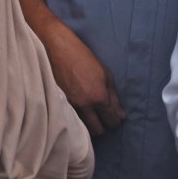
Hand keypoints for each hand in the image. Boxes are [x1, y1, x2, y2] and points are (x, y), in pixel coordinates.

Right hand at [40, 20, 125, 135]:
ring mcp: (70, 104)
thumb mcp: (105, 73)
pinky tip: (78, 109)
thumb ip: (114, 97)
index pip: (112, 121)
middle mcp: (85, 104)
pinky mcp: (59, 102)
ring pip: (84, 127)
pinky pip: (72, 118)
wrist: (56, 48)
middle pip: (98, 130)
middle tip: (102, 116)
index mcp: (99, 96)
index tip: (113, 115)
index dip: (115, 120)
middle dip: (103, 125)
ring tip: (90, 114)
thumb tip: (121, 116)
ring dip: (89, 123)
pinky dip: (77, 117)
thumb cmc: (83, 57)